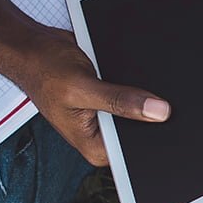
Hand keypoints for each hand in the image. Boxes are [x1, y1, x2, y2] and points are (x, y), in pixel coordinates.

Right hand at [13, 31, 167, 169]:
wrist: (34, 49)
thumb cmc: (43, 70)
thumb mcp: (81, 87)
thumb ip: (119, 100)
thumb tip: (157, 112)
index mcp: (93, 145)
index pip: (134, 154)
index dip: (153, 138)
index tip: (168, 123)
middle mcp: (101, 135)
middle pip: (141, 132)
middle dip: (151, 115)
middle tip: (158, 97)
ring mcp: (107, 117)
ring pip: (140, 111)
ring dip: (145, 97)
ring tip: (140, 81)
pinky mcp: (110, 99)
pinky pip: (134, 96)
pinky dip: (138, 85)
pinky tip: (135, 74)